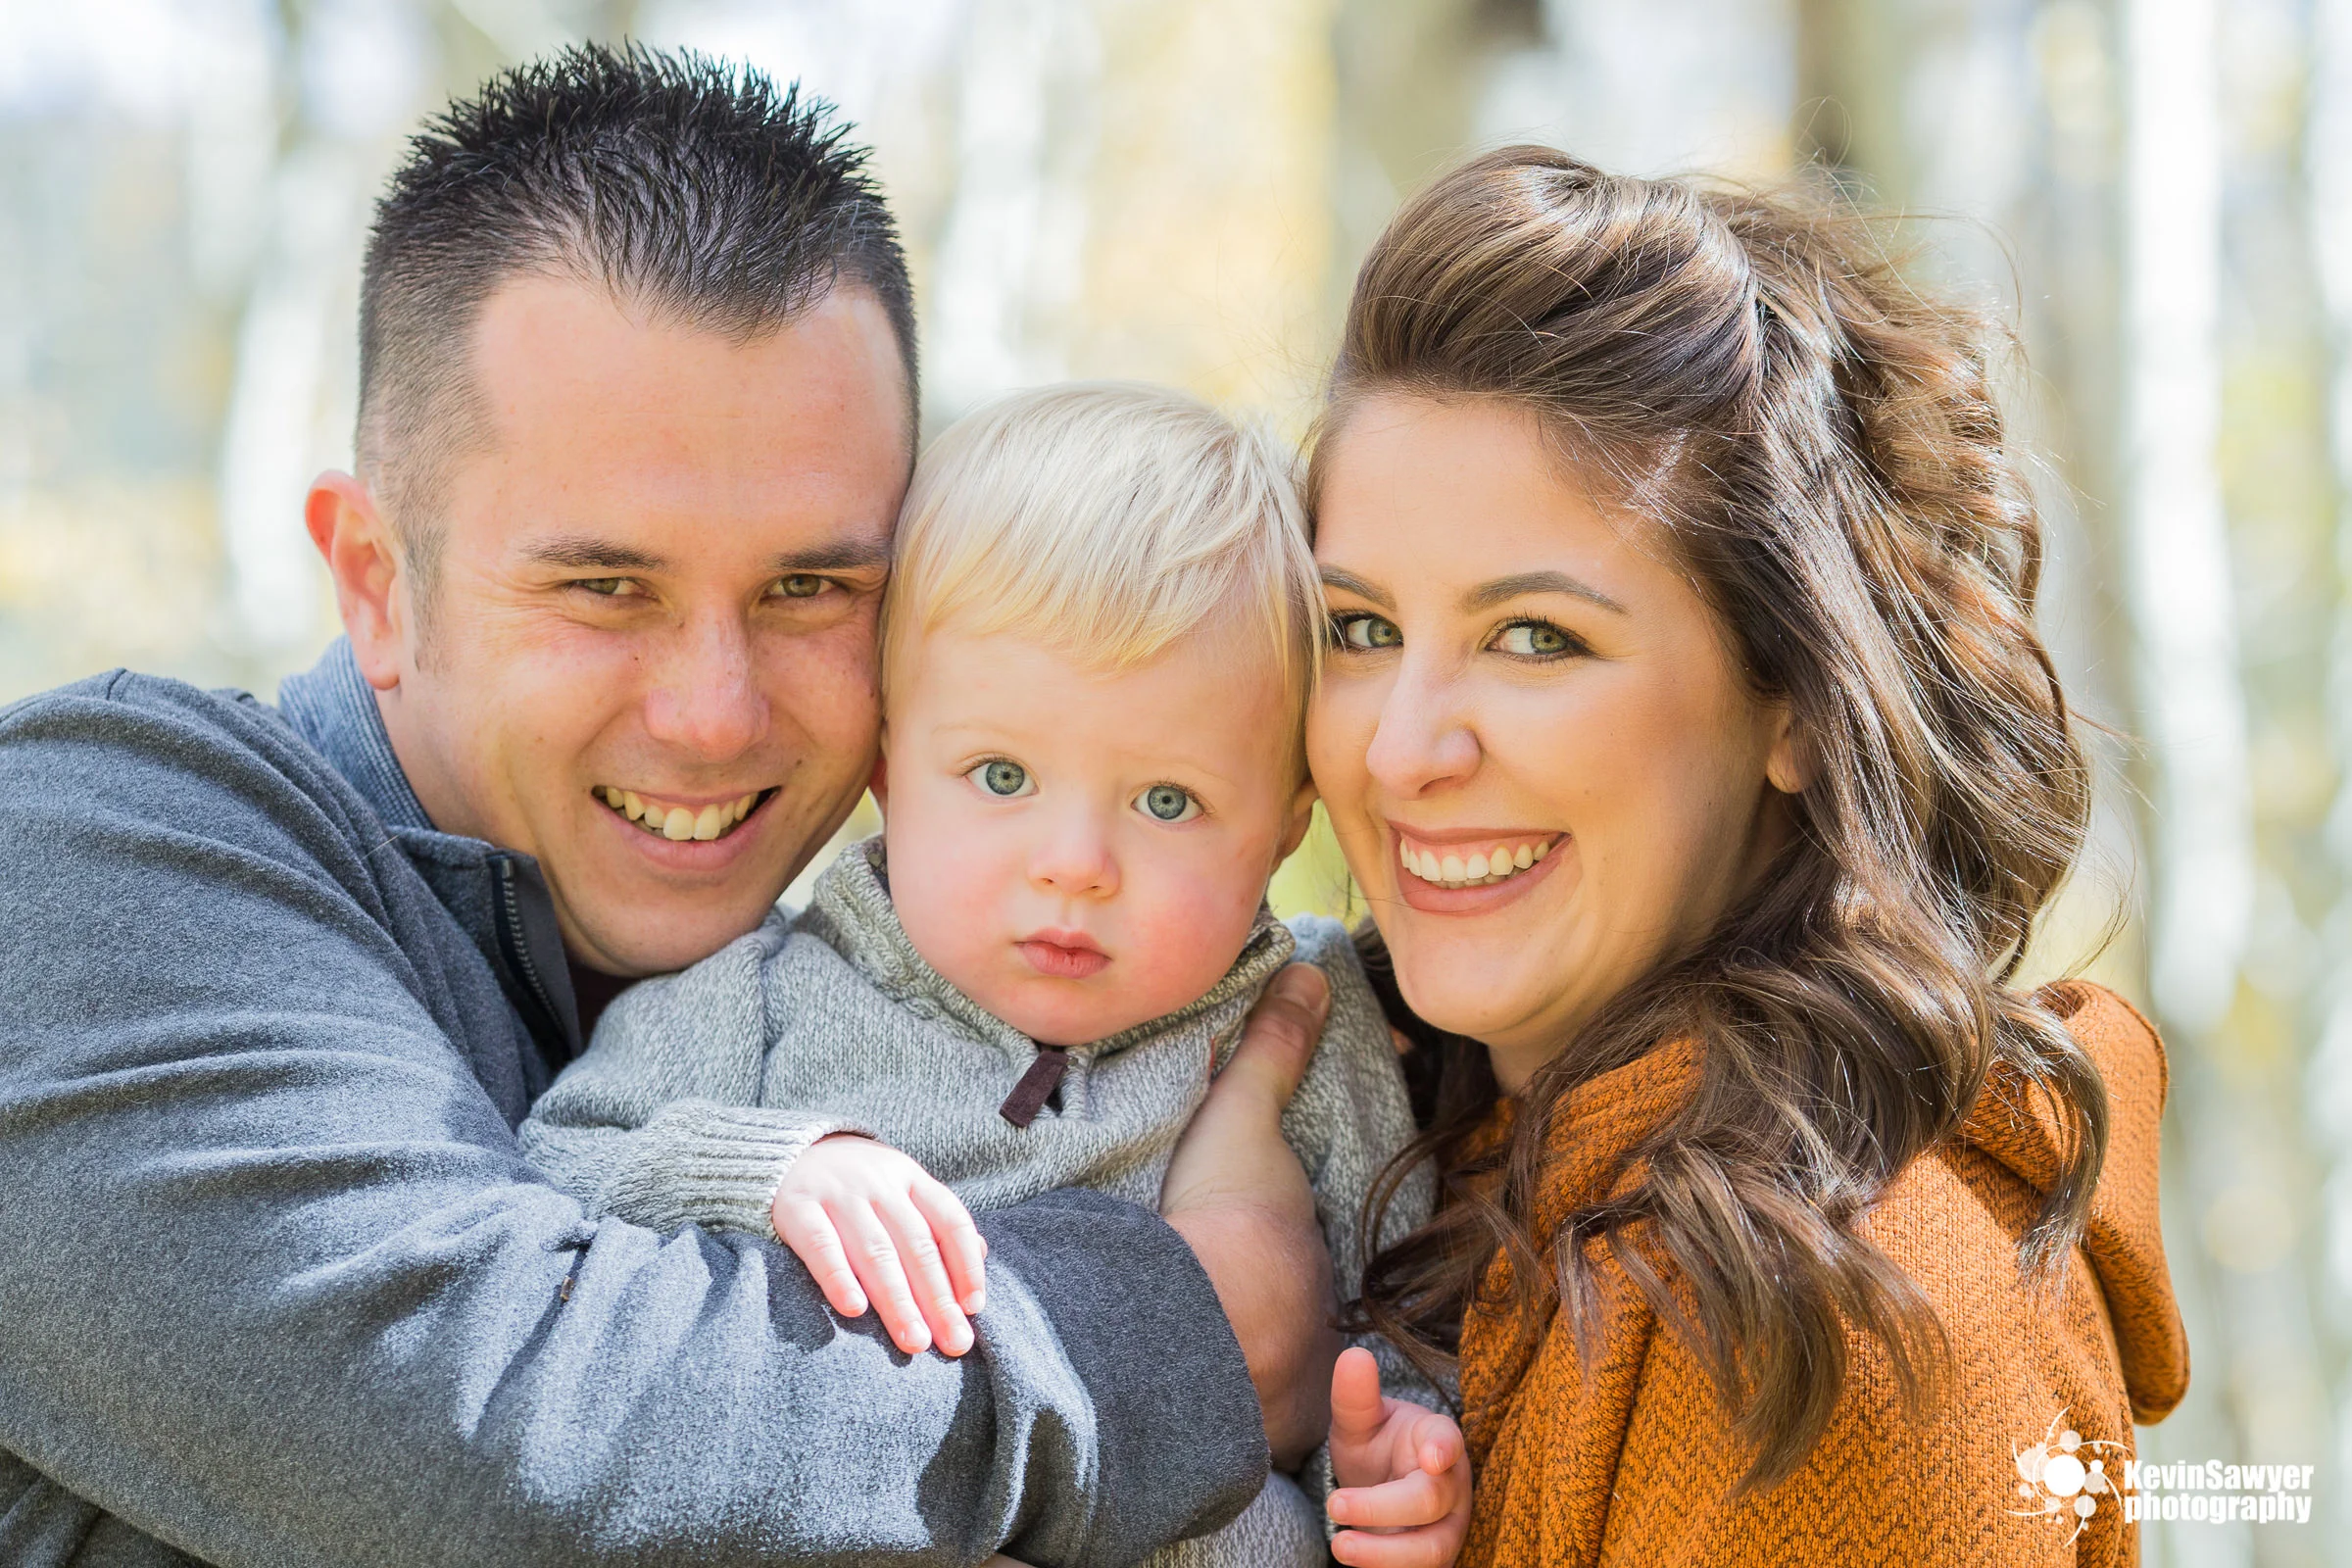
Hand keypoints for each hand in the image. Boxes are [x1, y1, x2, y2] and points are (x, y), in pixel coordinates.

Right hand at [770, 1133, 987, 1356]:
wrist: (790, 1154)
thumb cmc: (859, 1188)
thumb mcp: (902, 1190)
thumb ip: (938, 1224)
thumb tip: (982, 1255)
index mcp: (911, 1178)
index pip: (950, 1221)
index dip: (966, 1265)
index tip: (974, 1308)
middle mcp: (880, 1183)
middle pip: (916, 1245)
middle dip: (937, 1299)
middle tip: (953, 1343)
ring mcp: (839, 1193)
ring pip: (875, 1251)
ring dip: (897, 1300)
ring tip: (914, 1340)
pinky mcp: (797, 1207)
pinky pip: (821, 1245)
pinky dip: (838, 1277)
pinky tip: (855, 1309)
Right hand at [1161, 963, 1339, 1468]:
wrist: (1202, 1320)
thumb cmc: (1229, 1216)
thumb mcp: (1245, 1116)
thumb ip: (1275, 1048)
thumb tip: (1311, 969)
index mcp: (1306, 1258)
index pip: (1296, 1255)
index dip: (1274, 1249)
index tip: (1243, 1247)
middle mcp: (1312, 1326)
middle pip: (1288, 1317)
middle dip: (1262, 1313)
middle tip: (1217, 1301)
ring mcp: (1290, 1388)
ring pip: (1272, 1378)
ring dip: (1245, 1372)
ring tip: (1201, 1362)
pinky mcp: (1256, 1437)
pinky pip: (1246, 1431)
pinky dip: (1227, 1423)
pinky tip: (1197, 1418)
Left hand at [1325, 1348, 1471, 1566]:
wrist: (1384, 1486)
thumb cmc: (1377, 1447)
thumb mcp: (1360, 1421)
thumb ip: (1355, 1394)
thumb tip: (1354, 1355)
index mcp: (1437, 1438)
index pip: (1448, 1440)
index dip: (1443, 1449)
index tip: (1431, 1459)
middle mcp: (1452, 1485)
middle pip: (1431, 1501)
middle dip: (1384, 1508)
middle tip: (1335, 1505)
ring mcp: (1448, 1526)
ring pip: (1433, 1549)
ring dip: (1386, 1554)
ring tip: (1341, 1547)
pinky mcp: (1435, 1557)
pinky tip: (1356, 1563)